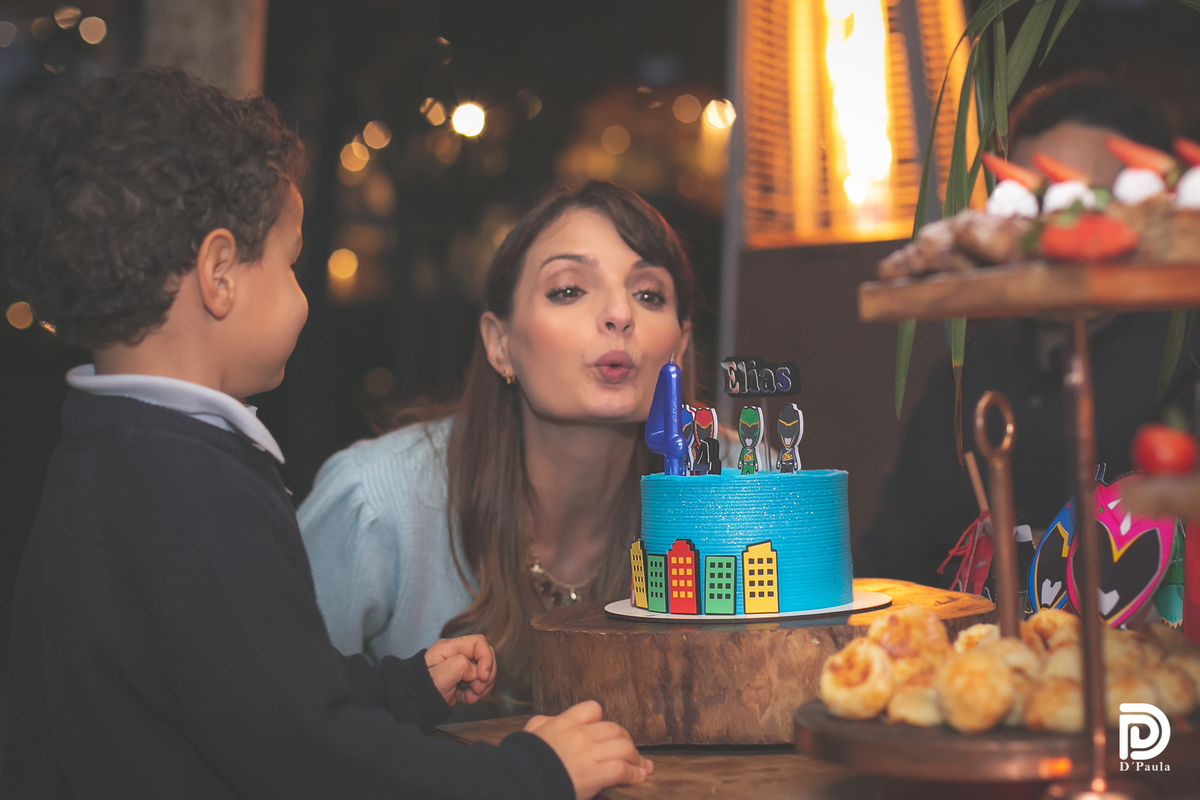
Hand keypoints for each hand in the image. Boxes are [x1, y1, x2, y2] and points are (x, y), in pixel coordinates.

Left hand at [424, 635, 494, 705]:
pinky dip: (476, 692)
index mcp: (449, 647)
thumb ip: (460, 666)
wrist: (413, 705)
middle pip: (485, 655)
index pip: (479, 643)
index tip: (483, 677)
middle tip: (477, 689)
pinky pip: (478, 682)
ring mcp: (461, 666)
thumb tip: (475, 670)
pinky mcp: (462, 679)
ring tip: (471, 696)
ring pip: (484, 670)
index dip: (486, 658)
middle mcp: (457, 653)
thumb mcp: (439, 676)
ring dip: (482, 686)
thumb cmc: (422, 689)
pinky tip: (467, 699)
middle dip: (486, 674)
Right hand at [525, 701, 651, 799]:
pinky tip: (638, 778)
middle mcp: (579, 735)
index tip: (607, 733)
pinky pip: (622, 769)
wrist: (519, 781)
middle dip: (626, 740)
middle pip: (614, 729)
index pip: (593, 709)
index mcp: (564, 723)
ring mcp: (588, 754)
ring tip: (641, 766)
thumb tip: (549, 721)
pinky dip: (634, 774)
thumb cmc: (523, 761)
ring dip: (636, 758)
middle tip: (631, 752)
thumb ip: (542, 724)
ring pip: (624, 747)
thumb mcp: (530, 734)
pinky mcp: (594, 775)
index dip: (602, 721)